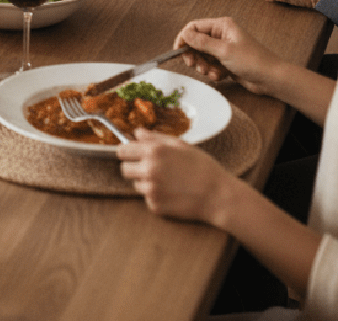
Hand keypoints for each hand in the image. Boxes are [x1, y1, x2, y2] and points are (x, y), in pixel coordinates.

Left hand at [117, 129, 234, 223]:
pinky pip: (147, 199)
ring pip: (136, 184)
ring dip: (146, 183)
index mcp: (153, 152)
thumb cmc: (201, 166)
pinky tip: (172, 193)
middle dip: (134, 168)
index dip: (128, 152)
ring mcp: (151, 190)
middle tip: (150, 168)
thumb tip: (136, 133)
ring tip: (167, 181)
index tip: (133, 155)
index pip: (121, 151)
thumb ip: (154, 137)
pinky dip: (156, 196)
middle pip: (124, 169)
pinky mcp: (155, 206)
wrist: (217, 195)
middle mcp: (149, 170)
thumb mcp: (179, 144)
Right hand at [174, 16, 279, 94]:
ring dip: (203, 65)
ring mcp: (224, 49)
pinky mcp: (226, 62)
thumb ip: (202, 42)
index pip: (194, 27)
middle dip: (194, 55)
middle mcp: (221, 35)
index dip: (184, 38)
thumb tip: (184, 34)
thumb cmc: (251, 60)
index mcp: (221, 26)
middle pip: (196, 42)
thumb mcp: (224, 51)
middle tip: (193, 65)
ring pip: (202, 55)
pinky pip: (211, 65)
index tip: (178, 51)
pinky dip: (212, 71)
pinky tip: (220, 76)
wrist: (272, 79)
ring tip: (210, 73)